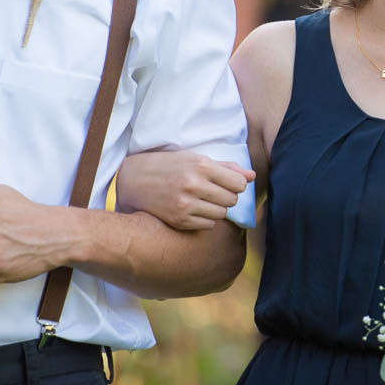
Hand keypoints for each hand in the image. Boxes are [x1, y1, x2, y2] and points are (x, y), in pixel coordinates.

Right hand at [114, 150, 253, 231]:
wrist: (132, 180)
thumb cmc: (168, 166)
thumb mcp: (195, 159)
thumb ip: (226, 167)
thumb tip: (252, 176)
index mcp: (201, 166)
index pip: (239, 183)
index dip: (236, 184)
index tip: (227, 183)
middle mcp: (194, 185)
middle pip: (232, 200)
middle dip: (227, 196)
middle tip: (213, 191)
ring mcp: (186, 205)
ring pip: (222, 214)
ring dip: (217, 208)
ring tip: (203, 200)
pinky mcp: (179, 220)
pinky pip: (208, 225)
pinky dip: (205, 219)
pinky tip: (194, 209)